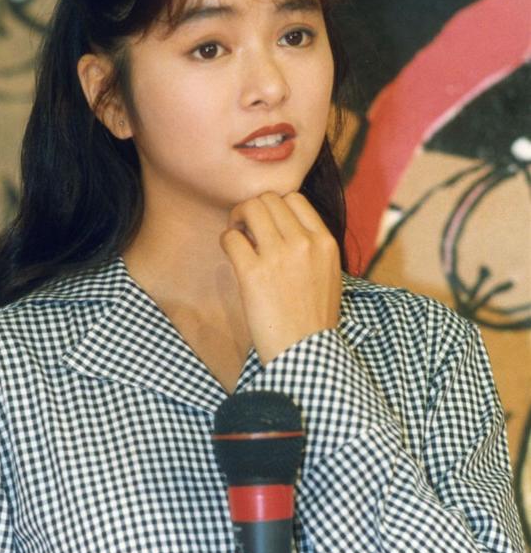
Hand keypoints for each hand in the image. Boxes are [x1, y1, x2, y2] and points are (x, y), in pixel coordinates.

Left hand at [220, 192, 340, 364]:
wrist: (306, 354)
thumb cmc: (313, 319)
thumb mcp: (327, 274)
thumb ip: (310, 246)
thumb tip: (279, 225)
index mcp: (325, 242)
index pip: (294, 198)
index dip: (275, 206)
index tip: (267, 223)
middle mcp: (304, 243)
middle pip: (269, 199)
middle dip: (253, 208)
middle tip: (245, 227)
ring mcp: (278, 256)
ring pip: (249, 208)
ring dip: (237, 218)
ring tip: (237, 236)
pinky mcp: (253, 273)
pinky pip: (231, 237)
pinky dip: (226, 241)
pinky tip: (231, 255)